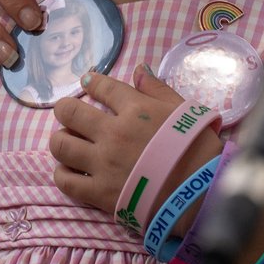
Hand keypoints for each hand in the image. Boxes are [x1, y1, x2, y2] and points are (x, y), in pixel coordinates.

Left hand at [49, 66, 220, 215]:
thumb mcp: (185, 110)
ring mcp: (103, 163)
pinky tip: (69, 170)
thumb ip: (157, 89)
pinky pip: (66, 181)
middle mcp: (112, 133)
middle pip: (69, 112)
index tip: (87, 83)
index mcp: (134, 109)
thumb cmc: (198, 148)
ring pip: (60, 145)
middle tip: (69, 113)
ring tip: (68, 141)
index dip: (91, 82)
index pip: (101, 86)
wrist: (203, 194)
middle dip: (66, 109)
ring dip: (61, 139)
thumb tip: (138, 69)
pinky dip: (62, 173)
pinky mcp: (99, 193)